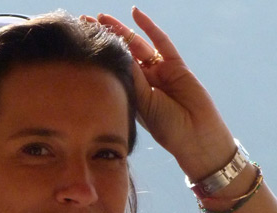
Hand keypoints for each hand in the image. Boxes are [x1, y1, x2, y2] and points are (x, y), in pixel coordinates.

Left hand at [95, 8, 235, 181]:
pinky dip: (149, 27)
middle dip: (105, 38)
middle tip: (85, 22)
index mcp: (133, 94)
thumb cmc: (167, 128)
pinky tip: (135, 13)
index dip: (99, 55)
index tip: (80, 43)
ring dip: (121, 30)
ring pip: (138, 45)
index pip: (113, 69)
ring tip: (102, 17)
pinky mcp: (176, 65)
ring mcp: (161, 72)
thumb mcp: (143, 105)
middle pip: (123, 54)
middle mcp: (145, 81)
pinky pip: (161, 42)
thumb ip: (133, 80)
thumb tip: (118, 54)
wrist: (196, 136)